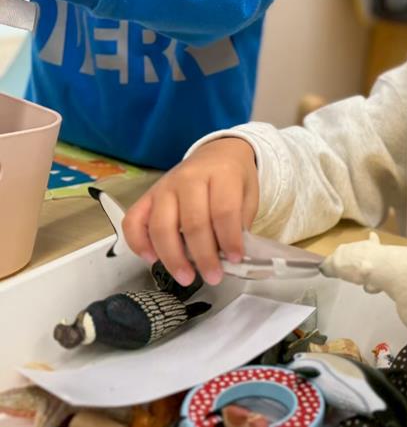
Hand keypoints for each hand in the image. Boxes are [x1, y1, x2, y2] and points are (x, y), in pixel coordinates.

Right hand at [122, 137, 258, 286]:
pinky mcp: (147, 195)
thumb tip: (230, 256)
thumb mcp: (248, 194)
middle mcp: (189, 177)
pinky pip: (133, 221)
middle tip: (213, 277)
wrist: (218, 153)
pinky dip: (139, 243)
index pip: (223, 210)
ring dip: (172, 257)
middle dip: (203, 256)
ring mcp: (164, 186)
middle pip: (192, 222)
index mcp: (221, 174)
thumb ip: (240, 222)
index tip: (235, 260)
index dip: (229, 239)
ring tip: (186, 278)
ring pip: (161, 226)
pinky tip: (152, 260)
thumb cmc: (234, 179)